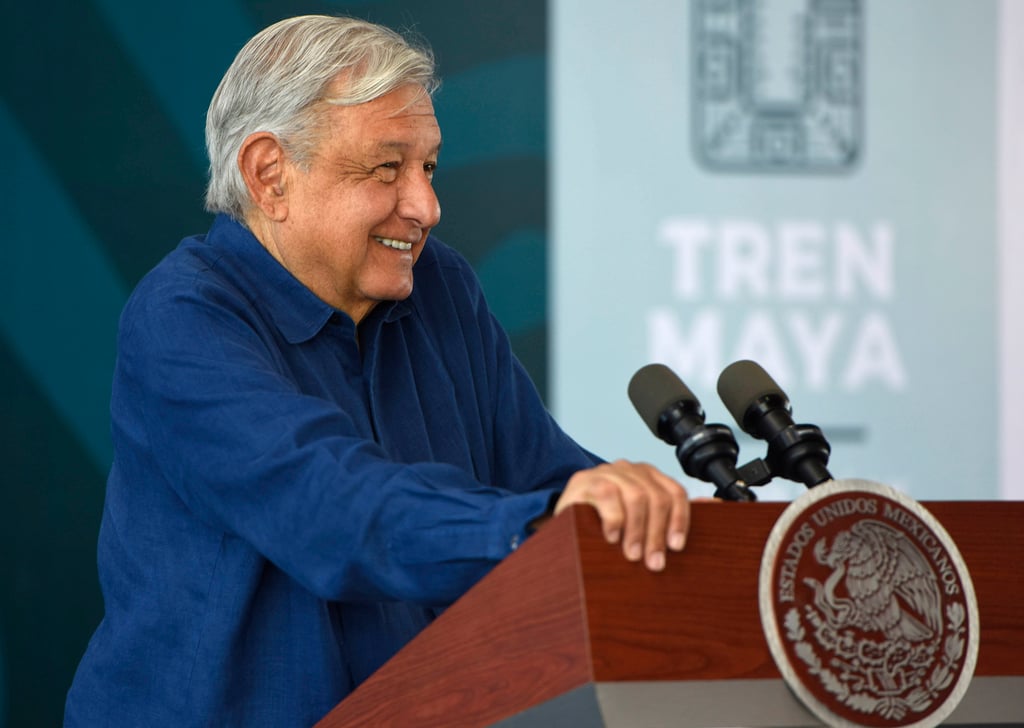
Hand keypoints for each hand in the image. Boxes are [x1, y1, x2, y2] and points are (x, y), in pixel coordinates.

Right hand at [553, 459, 689, 570]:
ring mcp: (607, 473)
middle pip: (656, 497)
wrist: (565, 524)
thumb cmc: (606, 525)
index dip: (679, 520)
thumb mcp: (640, 522)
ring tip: (632, 555)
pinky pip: (607, 495)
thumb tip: (714, 505)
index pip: (674, 492)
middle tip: (653, 562)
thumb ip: (671, 512)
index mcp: (648, 476)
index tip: (677, 546)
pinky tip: (611, 537)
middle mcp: (630, 470)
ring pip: (635, 496)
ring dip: (636, 531)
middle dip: (657, 534)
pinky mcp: (585, 481)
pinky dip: (613, 519)